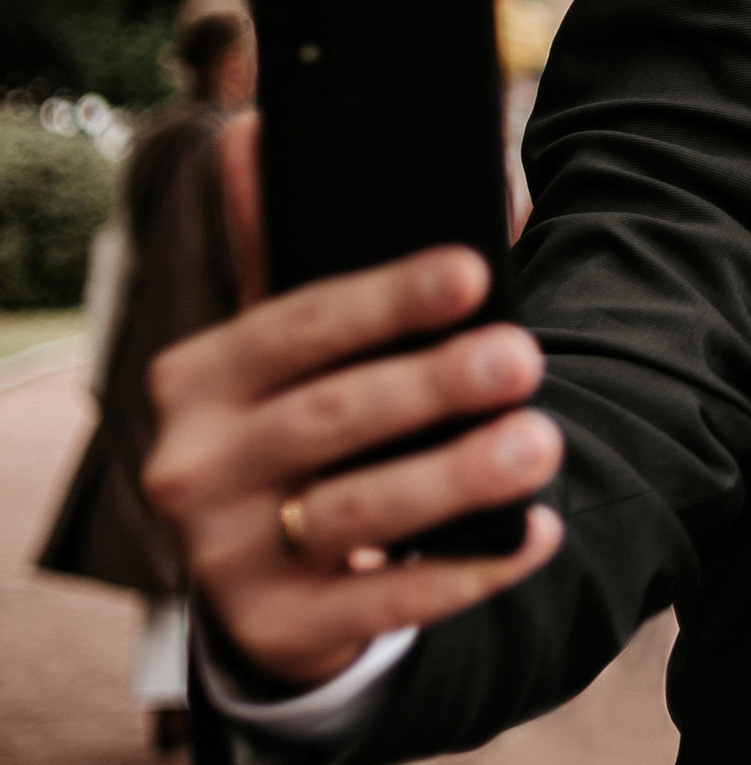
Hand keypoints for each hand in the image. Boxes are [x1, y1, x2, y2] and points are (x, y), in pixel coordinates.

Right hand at [140, 115, 564, 684]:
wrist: (255, 582)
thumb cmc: (292, 433)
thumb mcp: (279, 352)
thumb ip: (286, 254)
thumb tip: (264, 133)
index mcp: (195, 379)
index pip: (294, 325)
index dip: (387, 298)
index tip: (474, 269)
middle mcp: (194, 467)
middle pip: (332, 418)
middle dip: (435, 384)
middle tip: (525, 355)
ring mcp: (227, 558)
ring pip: (358, 512)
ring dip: (458, 476)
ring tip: (542, 442)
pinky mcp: (275, 631)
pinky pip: (384, 600)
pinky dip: (466, 570)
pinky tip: (534, 534)